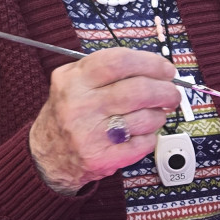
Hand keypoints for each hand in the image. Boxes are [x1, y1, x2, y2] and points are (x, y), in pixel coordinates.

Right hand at [28, 48, 182, 193]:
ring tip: (155, 114)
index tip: (165, 69)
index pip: (119, 61)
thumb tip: (154, 67)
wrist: (48, 156)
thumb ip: (107, 69)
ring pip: (145, 118)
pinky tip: (142, 134)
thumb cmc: (69, 114)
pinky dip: (151, 137)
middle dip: (165, 90)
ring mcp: (91, 135)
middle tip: (172, 93)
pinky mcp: (103, 158)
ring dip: (159, 115)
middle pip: (138, 90)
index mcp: (74, 81)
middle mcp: (80, 106)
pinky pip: (144, 144)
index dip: (150, 63)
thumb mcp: (73, 82)